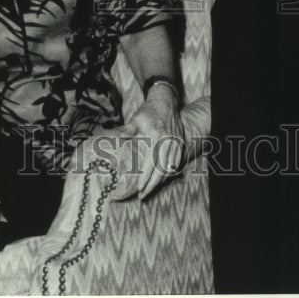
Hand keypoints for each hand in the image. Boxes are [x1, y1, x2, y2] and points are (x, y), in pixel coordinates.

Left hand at [113, 85, 184, 200]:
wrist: (165, 101)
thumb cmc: (148, 110)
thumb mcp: (136, 118)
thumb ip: (128, 129)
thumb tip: (118, 137)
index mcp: (156, 136)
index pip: (151, 162)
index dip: (146, 177)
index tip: (139, 189)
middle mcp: (168, 141)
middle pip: (162, 169)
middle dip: (152, 185)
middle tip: (143, 196)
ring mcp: (176, 142)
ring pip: (170, 167)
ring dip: (161, 181)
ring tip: (150, 190)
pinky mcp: (180, 142)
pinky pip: (177, 161)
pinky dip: (170, 172)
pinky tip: (162, 179)